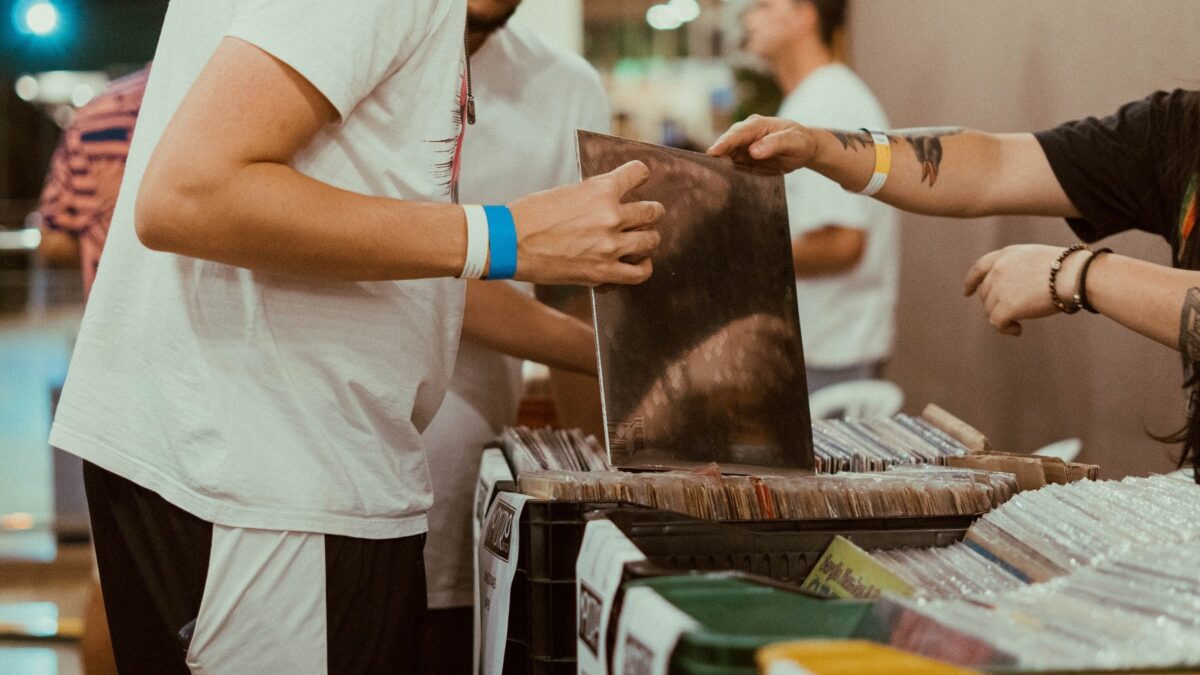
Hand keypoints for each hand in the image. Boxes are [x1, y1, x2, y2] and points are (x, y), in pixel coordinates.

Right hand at [507, 161, 663, 285]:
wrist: (509, 243)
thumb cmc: (529, 215)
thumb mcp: (566, 192)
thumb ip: (593, 195)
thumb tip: (609, 199)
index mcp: (601, 190)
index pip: (639, 173)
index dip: (640, 175)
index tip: (640, 178)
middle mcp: (611, 216)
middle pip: (651, 211)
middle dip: (651, 211)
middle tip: (648, 214)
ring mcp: (610, 246)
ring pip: (650, 240)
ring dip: (648, 238)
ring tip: (643, 239)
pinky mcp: (603, 272)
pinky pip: (639, 272)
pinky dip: (643, 266)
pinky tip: (639, 262)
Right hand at [679, 314, 798, 405]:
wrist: (685, 377)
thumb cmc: (708, 361)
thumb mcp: (723, 341)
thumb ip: (744, 339)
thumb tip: (774, 344)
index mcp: (732, 329)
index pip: (760, 321)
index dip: (778, 327)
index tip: (790, 335)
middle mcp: (733, 341)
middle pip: (766, 348)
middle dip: (780, 360)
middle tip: (789, 371)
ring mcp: (730, 357)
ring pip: (762, 365)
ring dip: (775, 375)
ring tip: (780, 383)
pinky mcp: (728, 374)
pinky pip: (753, 379)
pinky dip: (764, 385)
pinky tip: (769, 389)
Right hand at [706, 115, 817, 172]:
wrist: (804, 148)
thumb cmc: (800, 142)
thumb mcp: (794, 141)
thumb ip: (775, 143)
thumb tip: (753, 150)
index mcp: (756, 125)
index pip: (737, 134)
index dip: (724, 143)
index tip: (712, 153)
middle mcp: (745, 134)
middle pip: (726, 145)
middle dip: (715, 157)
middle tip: (705, 172)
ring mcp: (742, 147)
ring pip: (725, 157)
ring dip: (719, 168)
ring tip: (710, 181)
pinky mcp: (742, 159)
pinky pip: (731, 166)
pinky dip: (726, 174)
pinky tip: (721, 184)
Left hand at [964, 244, 1086, 335]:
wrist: (1074, 274)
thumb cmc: (1066, 268)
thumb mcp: (1035, 258)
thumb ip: (1018, 268)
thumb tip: (1012, 289)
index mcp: (1005, 255)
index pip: (980, 267)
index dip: (971, 282)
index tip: (967, 292)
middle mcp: (998, 270)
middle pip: (985, 294)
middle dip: (994, 305)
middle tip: (1013, 314)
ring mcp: (1000, 288)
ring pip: (989, 309)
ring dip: (1002, 318)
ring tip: (1019, 323)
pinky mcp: (1006, 306)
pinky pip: (996, 323)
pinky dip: (1005, 329)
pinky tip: (1018, 330)